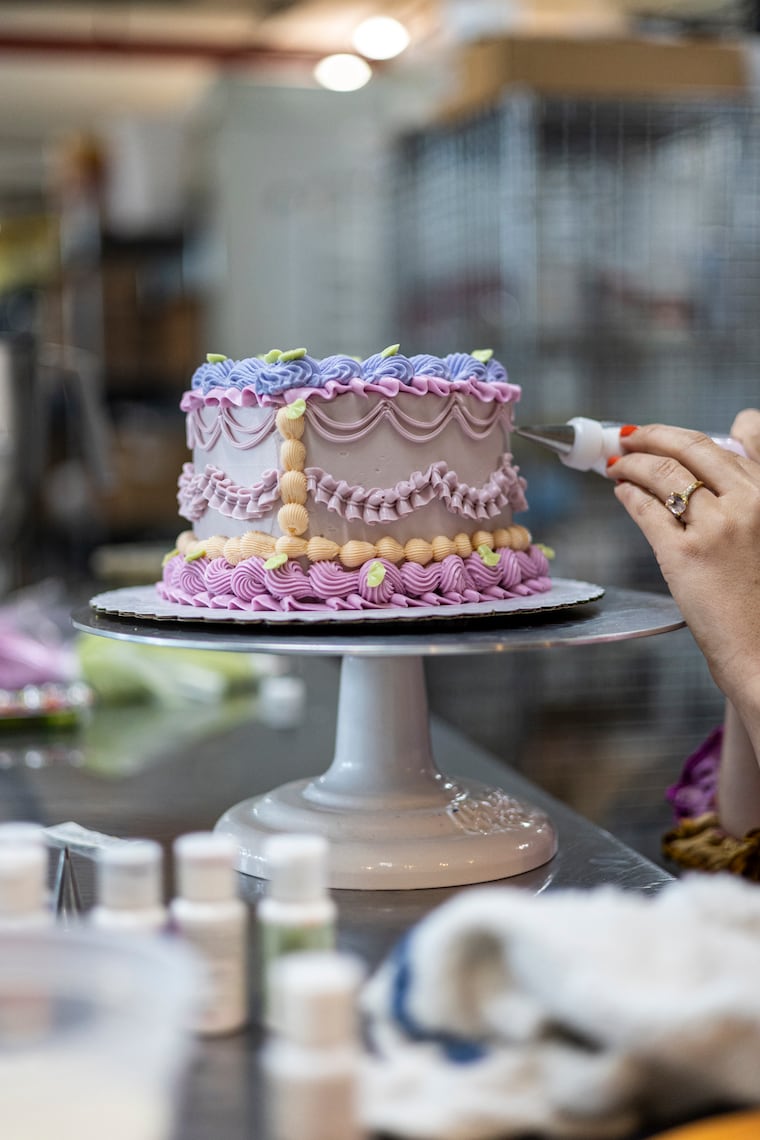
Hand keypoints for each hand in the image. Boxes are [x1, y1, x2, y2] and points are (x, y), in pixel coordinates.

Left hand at [611, 415, 759, 720]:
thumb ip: (753, 499)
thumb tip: (731, 454)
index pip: (738, 439)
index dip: (691, 432)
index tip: (665, 433)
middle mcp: (750, 502)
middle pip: (692, 448)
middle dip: (652, 436)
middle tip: (628, 437)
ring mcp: (716, 527)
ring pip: (663, 473)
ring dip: (633, 462)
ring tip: (617, 464)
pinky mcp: (684, 555)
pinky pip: (647, 509)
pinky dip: (629, 494)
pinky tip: (621, 491)